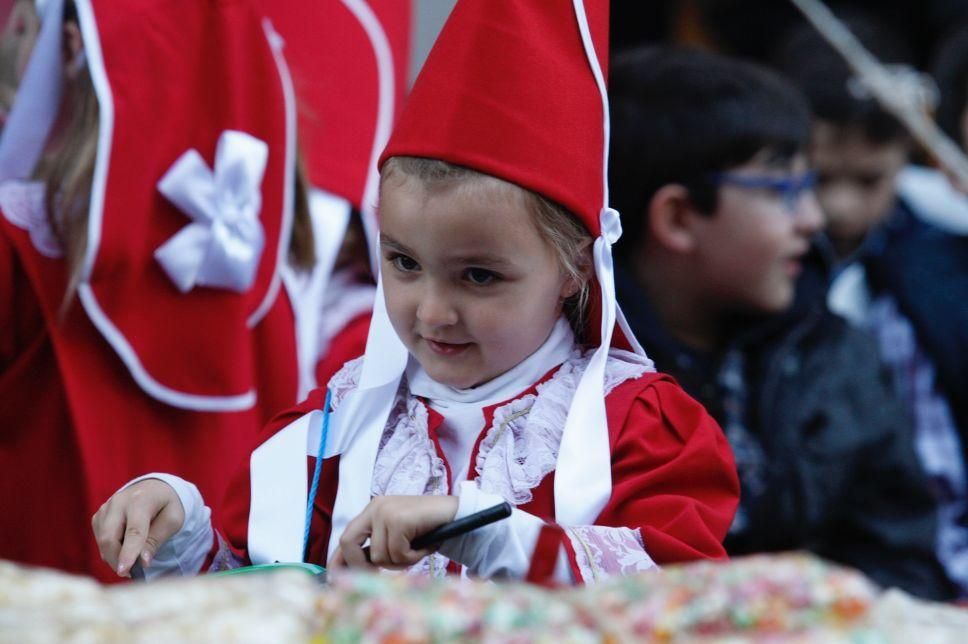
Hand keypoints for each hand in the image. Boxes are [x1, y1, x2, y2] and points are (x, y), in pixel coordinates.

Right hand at [91, 479, 184, 577]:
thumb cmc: (167, 505)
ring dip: (115, 557)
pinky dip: (111, 550)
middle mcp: (119, 502)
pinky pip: (100, 540)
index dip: (129, 552)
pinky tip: (125, 547)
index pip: (134, 530)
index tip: (125, 570)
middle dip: (118, 560)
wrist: (154, 488)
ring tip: (133, 559)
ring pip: (103, 542)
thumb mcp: (173, 519)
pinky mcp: (99, 516)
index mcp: (141, 499)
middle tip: (132, 573)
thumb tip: (142, 561)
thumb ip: (157, 538)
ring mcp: (106, 508)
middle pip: (110, 538)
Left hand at [329, 495, 457, 569]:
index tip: (338, 579)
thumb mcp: (396, 537)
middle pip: (349, 542)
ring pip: (380, 556)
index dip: (339, 561)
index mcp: (372, 511)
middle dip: (362, 565)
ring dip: (401, 561)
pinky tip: (425, 545)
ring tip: (417, 549)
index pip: (345, 538)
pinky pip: (398, 553)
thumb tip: (355, 571)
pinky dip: (413, 557)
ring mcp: (385, 511)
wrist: (455, 514)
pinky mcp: (398, 519)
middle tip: (380, 573)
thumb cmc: (427, 529)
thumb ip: (377, 548)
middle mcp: (375, 507)